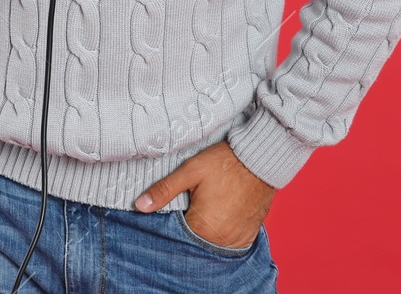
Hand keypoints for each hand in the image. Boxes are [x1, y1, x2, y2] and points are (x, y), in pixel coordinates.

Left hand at [134, 141, 275, 249]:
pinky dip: (222, 232)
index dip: (172, 223)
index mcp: (202, 227)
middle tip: (193, 204)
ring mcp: (236, 239)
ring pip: (211, 242)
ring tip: (208, 208)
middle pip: (194, 240)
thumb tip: (139, 206)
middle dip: (189, 226)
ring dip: (206, 230)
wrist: (261, 159)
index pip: (176, 236)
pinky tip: (220, 214)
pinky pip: (228, 241)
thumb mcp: (190, 171)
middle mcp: (220, 239)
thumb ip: (164, 190)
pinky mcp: (248, 235)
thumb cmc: (225, 162)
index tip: (176, 207)